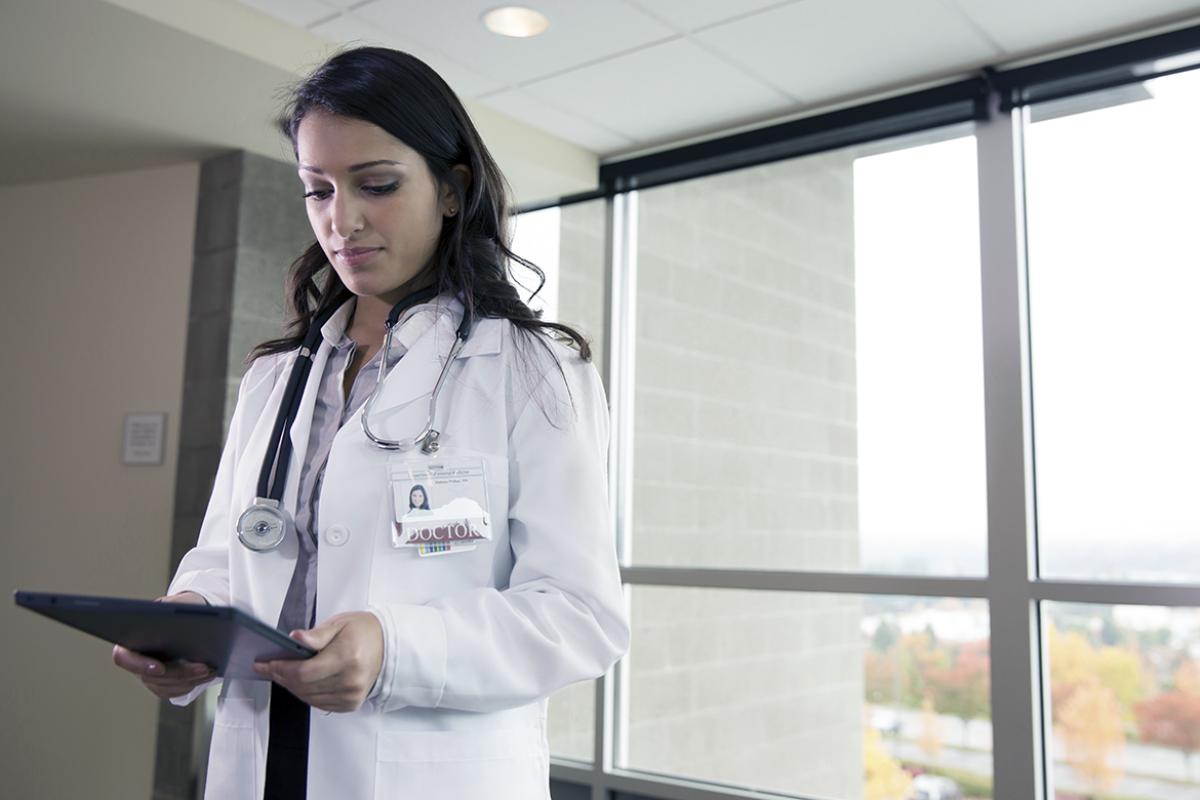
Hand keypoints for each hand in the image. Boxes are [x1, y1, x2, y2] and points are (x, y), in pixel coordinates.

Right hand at [112, 592, 215, 698]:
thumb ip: (170, 607)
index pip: (123, 657)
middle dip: (179, 673)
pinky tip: (208, 674)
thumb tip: (172, 614)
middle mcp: (137, 661)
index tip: (160, 668)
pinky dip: (193, 684)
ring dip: (191, 680)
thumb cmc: (179, 608)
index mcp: (130, 640)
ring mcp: (150, 676)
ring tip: (211, 669)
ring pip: (166, 686)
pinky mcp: (165, 684)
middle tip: (203, 667)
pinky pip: (176, 691)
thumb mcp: (174, 603)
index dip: (139, 665)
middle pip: (151, 677)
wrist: (191, 618)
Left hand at [253, 612, 382, 712]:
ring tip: (281, 673)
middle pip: (303, 687)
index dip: (280, 669)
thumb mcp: (339, 624)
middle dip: (281, 677)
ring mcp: (351, 695)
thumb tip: (295, 638)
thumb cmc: (363, 632)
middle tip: (268, 667)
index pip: (304, 672)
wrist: (387, 646)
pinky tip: (299, 683)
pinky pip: (319, 704)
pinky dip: (305, 694)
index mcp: (347, 657)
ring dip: (291, 687)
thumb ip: (316, 634)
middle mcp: (350, 680)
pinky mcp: (350, 704)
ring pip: (308, 698)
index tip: (264, 663)